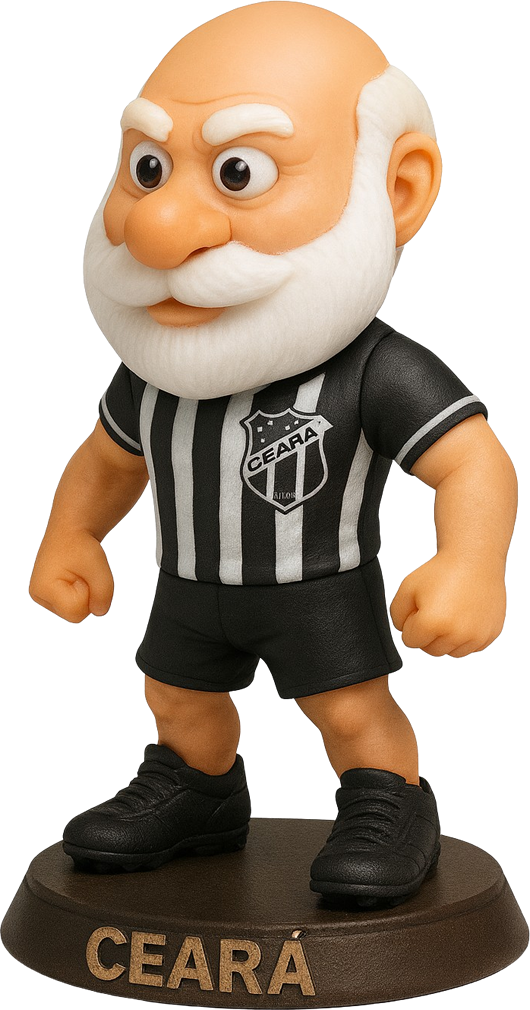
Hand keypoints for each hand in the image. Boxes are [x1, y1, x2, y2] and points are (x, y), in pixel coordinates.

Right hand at [29, 530, 113, 623]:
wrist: (70, 532)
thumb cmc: (81, 545)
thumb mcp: (98, 566)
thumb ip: (103, 593)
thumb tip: (100, 612)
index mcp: (42, 589)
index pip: (76, 614)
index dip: (88, 594)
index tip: (82, 573)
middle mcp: (38, 596)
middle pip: (75, 616)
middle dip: (86, 595)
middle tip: (81, 572)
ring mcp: (43, 598)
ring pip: (76, 612)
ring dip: (84, 594)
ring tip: (78, 573)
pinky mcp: (50, 597)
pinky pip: (74, 607)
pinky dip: (80, 594)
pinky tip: (75, 578)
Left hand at [389, 553, 506, 658]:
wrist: (475, 559)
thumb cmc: (442, 571)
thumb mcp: (406, 587)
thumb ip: (396, 615)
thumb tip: (404, 631)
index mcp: (431, 623)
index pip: (410, 641)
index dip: (412, 622)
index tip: (421, 607)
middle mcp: (455, 634)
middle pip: (431, 650)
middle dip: (428, 633)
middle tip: (436, 609)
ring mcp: (476, 636)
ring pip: (452, 652)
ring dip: (447, 638)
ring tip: (450, 613)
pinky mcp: (490, 635)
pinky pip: (471, 648)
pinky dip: (466, 637)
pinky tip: (465, 616)